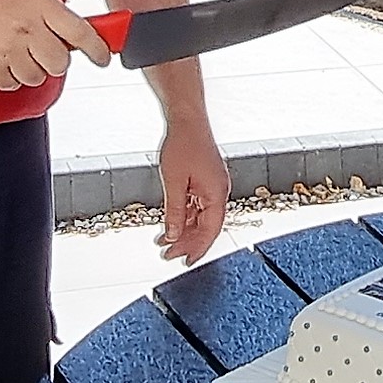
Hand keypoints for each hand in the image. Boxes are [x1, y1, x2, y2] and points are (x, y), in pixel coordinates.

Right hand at [0, 0, 109, 89]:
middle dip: (55, 59)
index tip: (103, 58)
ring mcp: (5, 52)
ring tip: (14, 48)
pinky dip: (8, 76)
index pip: (80, 33)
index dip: (98, 49)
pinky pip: (12, 85)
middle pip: (60, 63)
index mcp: (37, 5)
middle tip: (42, 48)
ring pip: (37, 77)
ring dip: (31, 68)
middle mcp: (24, 29)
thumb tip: (82, 34)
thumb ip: (53, 12)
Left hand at [156, 115, 227, 264]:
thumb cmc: (184, 144)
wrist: (187, 120)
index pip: (210, 231)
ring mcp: (212, 186)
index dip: (198, 249)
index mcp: (216, 194)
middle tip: (168, 255)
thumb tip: (172, 234)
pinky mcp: (205, 181)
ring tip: (164, 242)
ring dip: (184, 230)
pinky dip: (184, 216)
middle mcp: (218, 192)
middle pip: (206, 226)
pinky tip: (171, 223)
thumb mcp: (174, 182)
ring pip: (200, 217)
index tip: (186, 262)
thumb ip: (174, 211)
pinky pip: (197, 206)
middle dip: (187, 242)